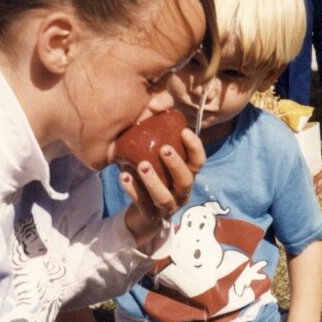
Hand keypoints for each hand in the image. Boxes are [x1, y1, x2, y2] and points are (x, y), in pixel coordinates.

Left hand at [123, 127, 204, 246]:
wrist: (141, 214)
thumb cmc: (152, 176)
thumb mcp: (156, 152)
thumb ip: (158, 126)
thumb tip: (156, 105)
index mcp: (187, 175)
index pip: (199, 161)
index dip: (195, 147)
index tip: (184, 131)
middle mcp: (181, 191)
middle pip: (185, 179)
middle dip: (176, 164)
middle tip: (164, 149)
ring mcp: (167, 206)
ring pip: (164, 197)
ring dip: (154, 181)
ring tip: (142, 166)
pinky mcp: (150, 216)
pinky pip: (143, 205)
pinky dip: (133, 190)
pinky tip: (123, 176)